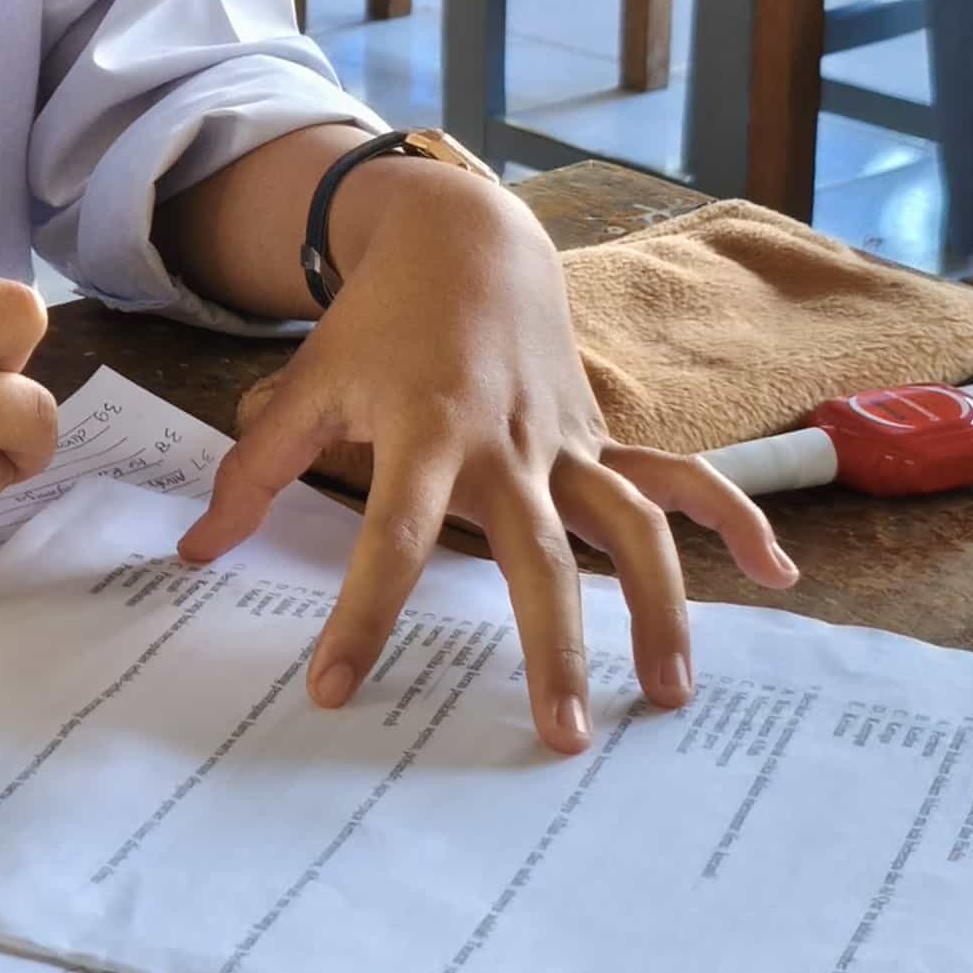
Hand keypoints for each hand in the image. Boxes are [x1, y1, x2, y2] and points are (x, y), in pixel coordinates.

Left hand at [176, 165, 794, 752]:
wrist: (463, 237)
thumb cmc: (376, 324)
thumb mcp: (303, 386)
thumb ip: (253, 471)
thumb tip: (193, 555)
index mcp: (425, 434)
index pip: (391, 540)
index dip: (363, 615)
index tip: (337, 690)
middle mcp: (507, 446)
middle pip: (537, 557)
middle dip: (553, 647)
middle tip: (561, 735)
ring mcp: (566, 444)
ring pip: (631, 529)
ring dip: (659, 608)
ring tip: (670, 694)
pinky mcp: (603, 439)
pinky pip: (680, 479)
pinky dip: (736, 518)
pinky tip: (778, 574)